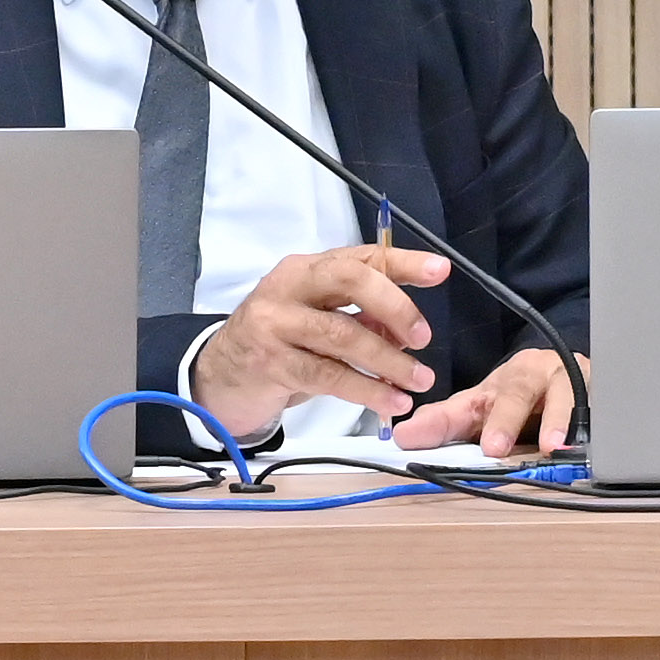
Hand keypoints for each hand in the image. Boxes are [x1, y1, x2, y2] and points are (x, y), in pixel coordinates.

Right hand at [192, 243, 463, 437]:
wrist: (219, 376)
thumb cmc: (281, 341)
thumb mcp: (317, 318)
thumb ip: (360, 317)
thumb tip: (407, 332)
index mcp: (306, 269)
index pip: (361, 257)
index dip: (403, 262)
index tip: (440, 270)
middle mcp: (288, 287)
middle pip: (350, 281)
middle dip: (395, 307)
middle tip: (424, 337)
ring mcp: (274, 324)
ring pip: (342, 335)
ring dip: (388, 361)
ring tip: (419, 381)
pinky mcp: (270, 364)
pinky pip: (328, 376)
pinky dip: (366, 390)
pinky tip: (390, 402)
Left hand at [394, 340, 586, 459]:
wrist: (571, 370)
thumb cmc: (523, 395)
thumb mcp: (482, 408)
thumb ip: (445, 423)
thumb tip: (403, 436)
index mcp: (496, 384)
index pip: (464, 404)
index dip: (441, 421)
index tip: (412, 439)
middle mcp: (531, 375)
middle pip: (516, 392)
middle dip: (505, 418)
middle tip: (494, 447)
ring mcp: (567, 378)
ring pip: (563, 391)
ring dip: (557, 418)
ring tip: (553, 446)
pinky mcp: (599, 386)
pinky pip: (599, 401)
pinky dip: (597, 419)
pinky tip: (594, 437)